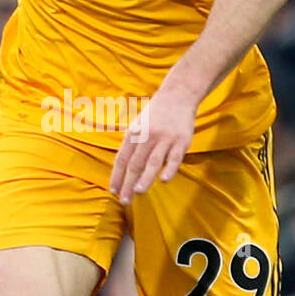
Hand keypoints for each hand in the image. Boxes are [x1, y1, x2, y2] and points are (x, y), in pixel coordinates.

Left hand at [109, 86, 196, 204]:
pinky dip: (169, 169)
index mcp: (134, 134)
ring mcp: (165, 139)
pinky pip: (174, 158)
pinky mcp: (181, 141)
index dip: (117, 176)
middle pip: (135, 164)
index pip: (122, 159)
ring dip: (144, 178)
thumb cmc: (156, 114)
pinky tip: (163, 180)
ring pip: (152, 162)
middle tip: (124, 200)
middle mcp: (147, 136)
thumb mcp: (138, 125)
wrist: (178, 95)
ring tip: (137, 192)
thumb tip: (122, 169)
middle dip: (128, 183)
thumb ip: (131, 144)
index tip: (113, 191)